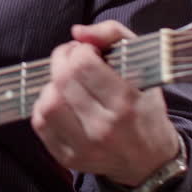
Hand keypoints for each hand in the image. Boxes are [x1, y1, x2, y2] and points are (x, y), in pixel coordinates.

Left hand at [30, 21, 181, 186]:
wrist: (150, 159)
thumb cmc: (144, 106)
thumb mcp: (143, 63)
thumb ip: (112, 35)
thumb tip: (77, 32)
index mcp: (126, 102)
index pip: (83, 64)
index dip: (81, 49)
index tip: (90, 52)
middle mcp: (104, 128)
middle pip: (62, 80)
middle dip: (63, 60)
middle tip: (73, 60)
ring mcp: (85, 147)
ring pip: (47, 103)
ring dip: (52, 85)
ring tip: (66, 84)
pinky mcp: (69, 159)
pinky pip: (40, 124)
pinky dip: (45, 107)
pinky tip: (62, 103)